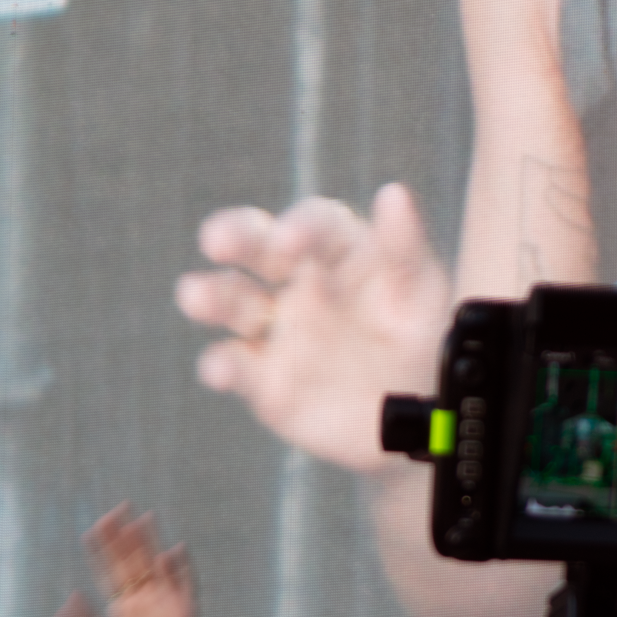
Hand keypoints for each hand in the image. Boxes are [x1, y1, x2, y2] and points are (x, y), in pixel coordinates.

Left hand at [57, 505, 195, 616]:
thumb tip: (67, 599)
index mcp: (122, 606)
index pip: (111, 570)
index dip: (103, 549)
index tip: (95, 528)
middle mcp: (143, 599)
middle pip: (131, 560)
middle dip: (124, 537)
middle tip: (117, 509)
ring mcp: (163, 602)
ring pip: (154, 564)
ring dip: (149, 542)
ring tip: (142, 518)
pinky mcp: (183, 611)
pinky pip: (183, 585)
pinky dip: (179, 569)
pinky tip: (173, 551)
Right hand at [175, 183, 452, 473]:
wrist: (413, 422)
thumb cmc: (423, 345)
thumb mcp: (424, 296)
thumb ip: (405, 248)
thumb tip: (393, 193)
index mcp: (342, 254)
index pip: (316, 226)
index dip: (300, 228)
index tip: (288, 240)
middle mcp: (301, 283)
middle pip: (258, 248)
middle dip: (234, 238)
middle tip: (215, 240)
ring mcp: (278, 330)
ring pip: (234, 303)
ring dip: (211, 296)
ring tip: (193, 296)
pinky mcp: (264, 378)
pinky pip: (236, 366)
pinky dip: (222, 366)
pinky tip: (219, 368)